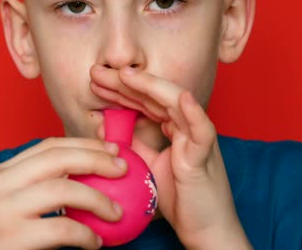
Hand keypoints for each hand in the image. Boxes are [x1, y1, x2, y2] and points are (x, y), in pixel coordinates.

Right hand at [0, 137, 126, 249]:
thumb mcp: (5, 207)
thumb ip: (35, 190)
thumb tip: (83, 180)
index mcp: (0, 173)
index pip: (48, 146)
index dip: (84, 143)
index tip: (112, 148)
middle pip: (59, 158)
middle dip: (97, 158)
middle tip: (123, 168)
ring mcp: (3, 210)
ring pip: (64, 189)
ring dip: (98, 198)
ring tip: (116, 213)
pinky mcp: (11, 237)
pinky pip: (62, 228)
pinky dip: (86, 234)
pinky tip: (95, 242)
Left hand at [90, 65, 251, 249]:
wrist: (205, 231)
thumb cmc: (180, 199)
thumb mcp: (147, 166)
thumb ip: (133, 145)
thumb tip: (106, 127)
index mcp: (173, 129)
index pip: (144, 101)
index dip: (120, 90)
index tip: (95, 81)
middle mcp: (186, 128)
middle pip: (155, 96)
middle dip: (126, 82)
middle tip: (98, 71)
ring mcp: (197, 139)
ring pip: (177, 103)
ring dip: (151, 87)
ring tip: (125, 74)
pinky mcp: (206, 156)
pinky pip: (203, 130)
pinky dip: (193, 113)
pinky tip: (181, 97)